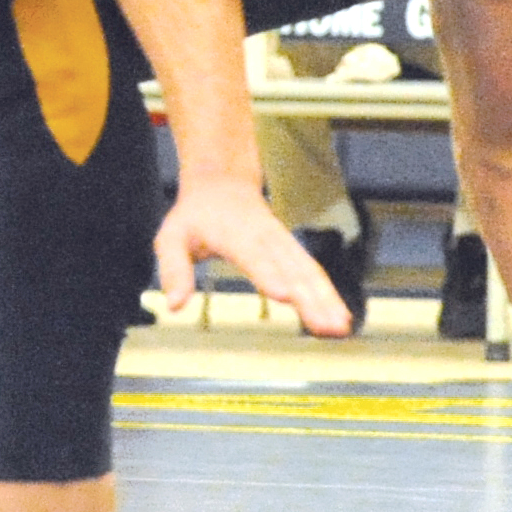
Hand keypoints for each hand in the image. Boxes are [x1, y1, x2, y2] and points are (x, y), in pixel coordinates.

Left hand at [151, 173, 349, 336]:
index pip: (253, 256)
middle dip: (311, 298)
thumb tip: (173, 306)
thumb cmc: (193, 216)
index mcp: (234, 234)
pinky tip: (340, 318)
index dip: (269, 274)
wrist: (221, 183)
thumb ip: (173, 270)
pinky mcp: (291, 250)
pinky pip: (312, 272)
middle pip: (291, 268)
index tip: (285, 295)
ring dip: (327, 299)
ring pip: (308, 271)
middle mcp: (265, 237)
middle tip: (326, 327)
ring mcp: (282, 242)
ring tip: (341, 328)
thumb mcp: (170, 237)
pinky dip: (328, 293)